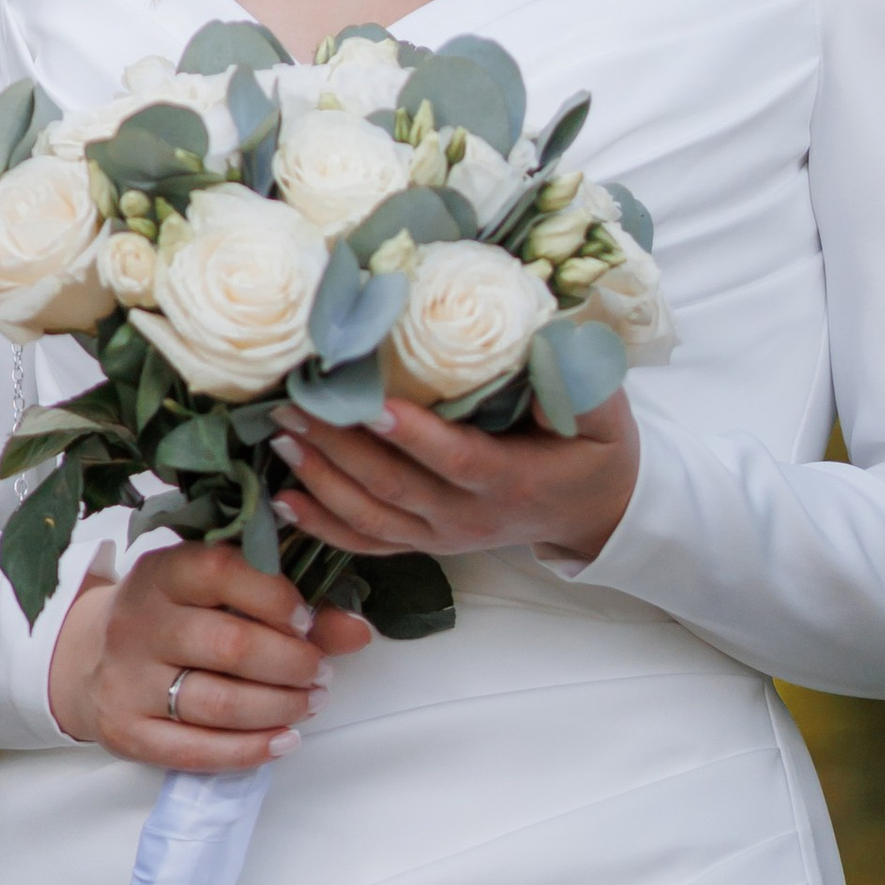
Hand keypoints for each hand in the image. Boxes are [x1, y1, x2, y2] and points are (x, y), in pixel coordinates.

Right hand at [46, 542, 371, 772]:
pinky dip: (251, 750)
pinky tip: (283, 740)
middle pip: (230, 646)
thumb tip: (359, 631)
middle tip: (320, 672)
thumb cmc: (174, 618)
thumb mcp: (216, 595)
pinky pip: (197, 751)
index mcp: (162, 572)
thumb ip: (289, 607)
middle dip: (291, 663)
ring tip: (309, 702)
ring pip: (218, 703)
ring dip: (280, 707)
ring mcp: (127, 680)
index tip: (306, 620)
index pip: (222, 571)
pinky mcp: (127, 731)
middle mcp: (138, 622)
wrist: (88, 660)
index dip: (275, 597)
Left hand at [272, 391, 637, 569]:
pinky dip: (322, 524)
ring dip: (320, 477)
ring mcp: (442, 535)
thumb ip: (580, 385)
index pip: (454, 460)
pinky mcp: (425, 542)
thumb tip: (544, 341)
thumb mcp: (605, 417)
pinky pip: (367, 542)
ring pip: (371, 515)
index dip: (412, 436)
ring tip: (280, 434)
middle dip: (340, 445)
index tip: (370, 404)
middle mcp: (467, 517)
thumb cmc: (595, 453)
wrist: (595, 513)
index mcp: (510, 481)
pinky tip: (283, 498)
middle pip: (394, 486)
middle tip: (294, 402)